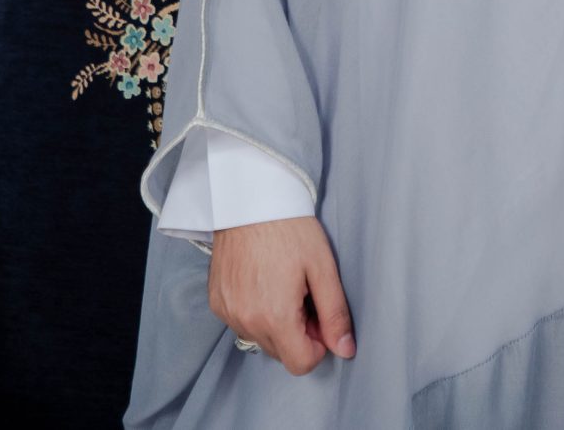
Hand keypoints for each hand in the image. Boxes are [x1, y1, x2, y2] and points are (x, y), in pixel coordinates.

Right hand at [208, 215, 355, 375]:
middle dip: (298, 332)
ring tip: (283, 284)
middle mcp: (246, 322)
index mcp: (275, 317)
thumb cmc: (291, 229)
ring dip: (276, 322)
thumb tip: (346, 350)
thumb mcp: (323, 269)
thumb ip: (335, 314)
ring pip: (261, 338)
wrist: (249, 201)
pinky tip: (263, 281)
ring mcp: (227, 313)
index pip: (300, 363)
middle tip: (304, 293)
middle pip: (281, 352)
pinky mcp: (217, 302)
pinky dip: (255, 311)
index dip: (318, 344)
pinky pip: (241, 323)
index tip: (320, 315)